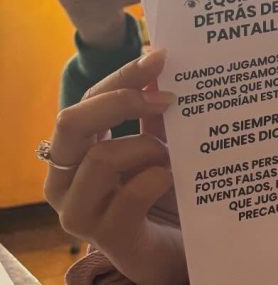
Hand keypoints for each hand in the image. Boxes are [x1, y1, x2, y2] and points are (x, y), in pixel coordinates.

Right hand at [44, 50, 187, 284]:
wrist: (181, 251)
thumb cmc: (167, 196)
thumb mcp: (161, 145)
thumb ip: (156, 112)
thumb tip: (162, 61)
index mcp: (77, 152)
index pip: (88, 100)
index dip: (122, 76)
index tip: (160, 56)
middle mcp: (66, 180)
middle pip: (72, 122)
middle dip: (121, 100)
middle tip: (169, 98)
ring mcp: (80, 210)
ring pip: (101, 158)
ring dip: (148, 148)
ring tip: (176, 158)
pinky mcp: (108, 236)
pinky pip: (131, 193)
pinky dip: (159, 178)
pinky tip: (175, 178)